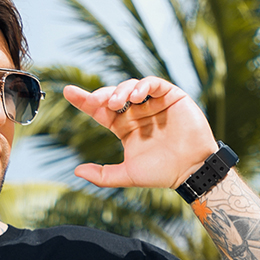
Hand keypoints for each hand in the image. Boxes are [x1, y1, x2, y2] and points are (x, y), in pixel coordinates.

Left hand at [63, 76, 218, 190]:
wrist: (191, 170)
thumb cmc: (161, 173)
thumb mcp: (127, 175)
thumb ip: (102, 175)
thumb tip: (76, 171)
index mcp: (124, 127)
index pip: (100, 110)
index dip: (84, 100)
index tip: (67, 92)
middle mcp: (136, 113)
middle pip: (113, 95)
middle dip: (101, 95)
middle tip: (94, 101)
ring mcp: (153, 103)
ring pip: (131, 86)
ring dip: (121, 91)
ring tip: (116, 103)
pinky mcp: (170, 96)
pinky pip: (154, 84)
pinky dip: (144, 86)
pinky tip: (137, 96)